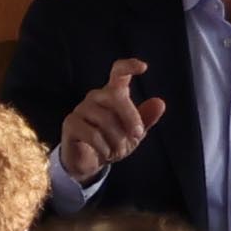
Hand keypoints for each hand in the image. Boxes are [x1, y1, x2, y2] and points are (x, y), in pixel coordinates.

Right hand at [58, 55, 170, 183]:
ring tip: (118, 151)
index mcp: (112, 94)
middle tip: (138, 135)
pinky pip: (92, 134)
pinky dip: (104, 148)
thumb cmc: (112, 143)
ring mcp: (81, 109)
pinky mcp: (70, 123)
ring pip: (104, 119)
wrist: (89, 163)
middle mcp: (95, 97)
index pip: (118, 72)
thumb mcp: (133, 135)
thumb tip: (160, 103)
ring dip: (117, 139)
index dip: (129, 66)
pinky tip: (105, 153)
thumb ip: (146, 119)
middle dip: (131, 117)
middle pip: (115, 95)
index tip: (143, 67)